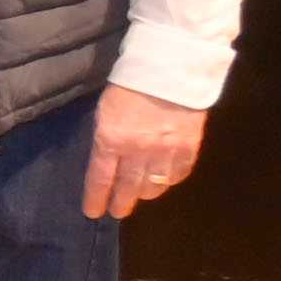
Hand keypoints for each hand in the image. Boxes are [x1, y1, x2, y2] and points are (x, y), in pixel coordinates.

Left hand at [84, 86, 207, 219]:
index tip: (92, 212)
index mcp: (111, 140)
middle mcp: (138, 151)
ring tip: (140, 195)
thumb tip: (107, 160)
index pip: (100, 178)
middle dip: (121, 203)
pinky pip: (178, 174)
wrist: (170, 69)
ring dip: (145, 193)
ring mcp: (166, 151)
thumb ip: (106, 138)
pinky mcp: (188, 147)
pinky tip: (164, 180)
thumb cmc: (129, 85)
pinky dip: (170, 180)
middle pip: (127, 187)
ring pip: (154, 185)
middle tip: (117, 212)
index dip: (96, 198)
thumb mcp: (106, 111)